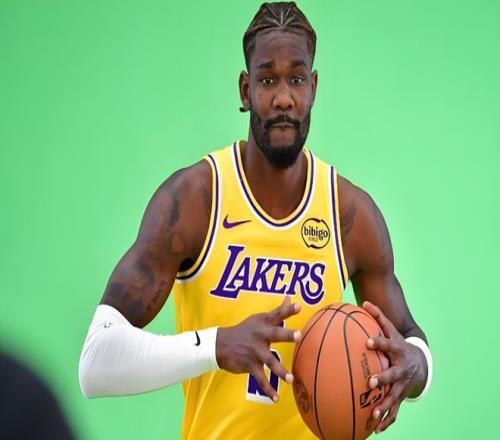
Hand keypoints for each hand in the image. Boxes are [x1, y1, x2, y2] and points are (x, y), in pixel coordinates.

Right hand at [216, 296, 301, 401]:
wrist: (220, 344)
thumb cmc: (245, 330)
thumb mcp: (259, 319)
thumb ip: (277, 311)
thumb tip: (290, 298)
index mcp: (263, 323)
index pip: (278, 314)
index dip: (288, 310)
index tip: (298, 306)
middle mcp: (260, 335)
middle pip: (275, 334)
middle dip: (287, 335)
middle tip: (298, 335)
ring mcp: (255, 351)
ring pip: (269, 361)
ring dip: (280, 370)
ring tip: (290, 379)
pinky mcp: (250, 365)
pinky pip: (260, 378)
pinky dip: (267, 389)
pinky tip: (275, 398)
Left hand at [363, 301, 426, 433]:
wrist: (420, 363)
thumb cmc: (398, 344)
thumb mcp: (391, 329)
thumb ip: (378, 317)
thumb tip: (363, 303)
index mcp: (398, 350)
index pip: (388, 345)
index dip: (379, 343)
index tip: (368, 342)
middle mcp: (402, 369)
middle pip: (393, 375)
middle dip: (383, 378)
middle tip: (370, 382)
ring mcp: (402, 385)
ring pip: (394, 397)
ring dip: (384, 406)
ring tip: (373, 414)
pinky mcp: (400, 397)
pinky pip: (394, 411)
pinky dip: (386, 420)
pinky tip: (375, 429)